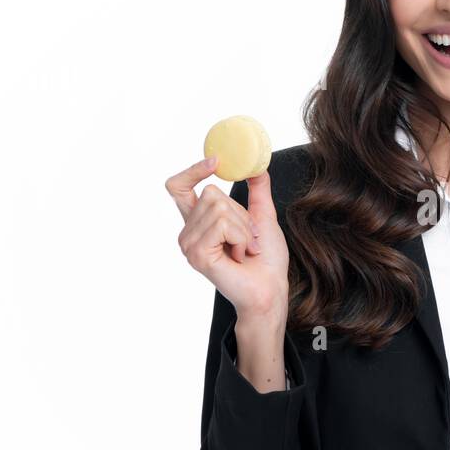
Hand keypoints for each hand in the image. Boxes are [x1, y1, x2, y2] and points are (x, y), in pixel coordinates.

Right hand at [166, 158, 289, 319]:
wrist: (271, 287)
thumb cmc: (266, 258)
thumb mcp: (262, 215)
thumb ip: (257, 190)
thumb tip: (257, 165)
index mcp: (198, 222)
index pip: (178, 188)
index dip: (193, 171)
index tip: (215, 161)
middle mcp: (188, 232)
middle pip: (211, 193)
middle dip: (241, 213)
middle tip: (248, 238)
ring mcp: (189, 244)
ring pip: (219, 208)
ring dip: (244, 228)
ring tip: (245, 248)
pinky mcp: (197, 254)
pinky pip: (223, 225)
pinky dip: (241, 238)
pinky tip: (240, 255)